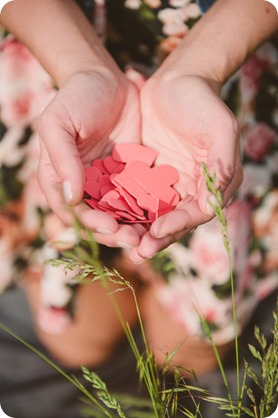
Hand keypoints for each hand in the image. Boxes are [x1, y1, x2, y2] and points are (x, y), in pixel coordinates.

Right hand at [37, 69, 142, 247]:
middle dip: (115, 234)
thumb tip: (71, 197)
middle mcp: (85, 187)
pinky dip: (149, 212)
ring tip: (150, 237)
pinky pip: (140, 199)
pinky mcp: (132, 179)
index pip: (72, 211)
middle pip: (97, 220)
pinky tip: (163, 218)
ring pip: (120, 215)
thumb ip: (62, 158)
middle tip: (135, 241)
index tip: (109, 227)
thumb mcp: (59, 122)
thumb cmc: (76, 98)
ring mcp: (109, 185)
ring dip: (134, 229)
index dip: (89, 224)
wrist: (108, 81)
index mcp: (61, 179)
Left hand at [129, 74, 242, 261]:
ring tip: (120, 241)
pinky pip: (135, 197)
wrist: (176, 82)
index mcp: (213, 184)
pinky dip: (125, 209)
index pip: (197, 213)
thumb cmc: (202, 103)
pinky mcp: (148, 178)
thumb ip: (221, 164)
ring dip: (138, 230)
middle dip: (156, 237)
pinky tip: (109, 218)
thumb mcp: (219, 128)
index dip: (179, 225)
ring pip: (153, 214)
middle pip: (174, 221)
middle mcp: (191, 190)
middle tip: (138, 251)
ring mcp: (168, 185)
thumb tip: (214, 204)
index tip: (158, 231)